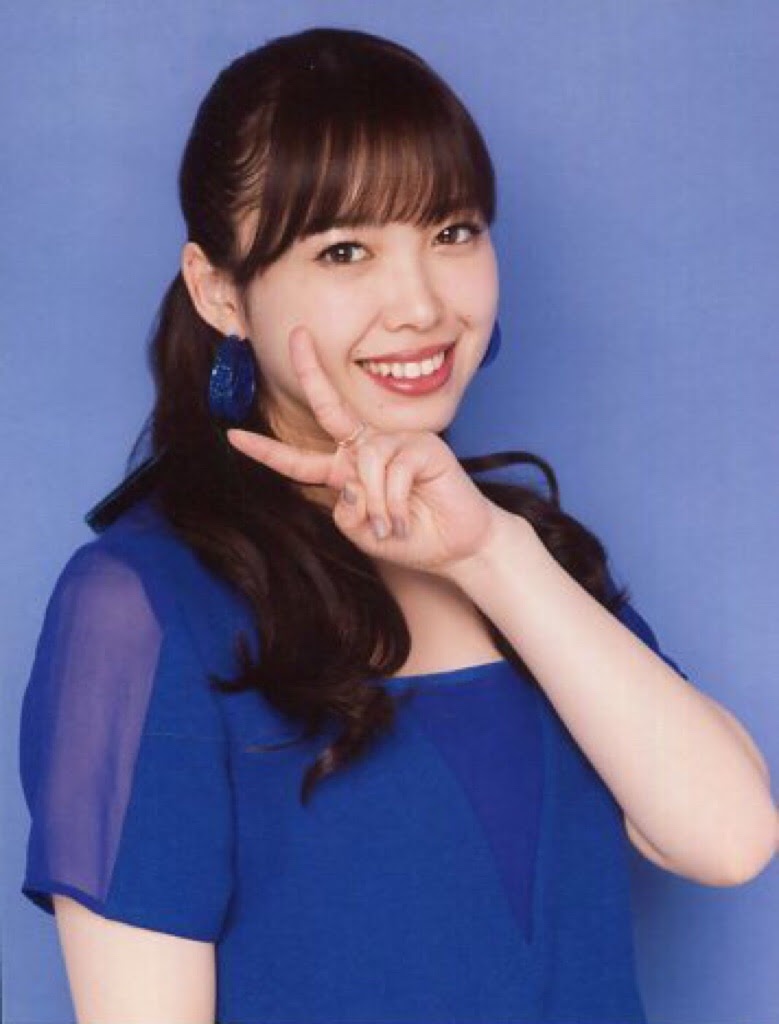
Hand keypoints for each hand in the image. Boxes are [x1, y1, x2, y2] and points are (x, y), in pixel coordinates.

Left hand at [226, 326, 502, 576]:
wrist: (457, 547)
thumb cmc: (411, 537)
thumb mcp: (363, 531)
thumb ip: (345, 509)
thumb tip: (349, 481)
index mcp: (348, 468)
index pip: (301, 460)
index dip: (268, 451)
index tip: (233, 436)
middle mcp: (367, 448)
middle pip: (329, 408)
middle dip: (311, 371)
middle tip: (295, 336)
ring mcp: (396, 442)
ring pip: (364, 465)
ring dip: (377, 507)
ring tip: (393, 526)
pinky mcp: (423, 445)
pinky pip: (391, 470)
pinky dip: (395, 503)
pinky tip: (408, 515)